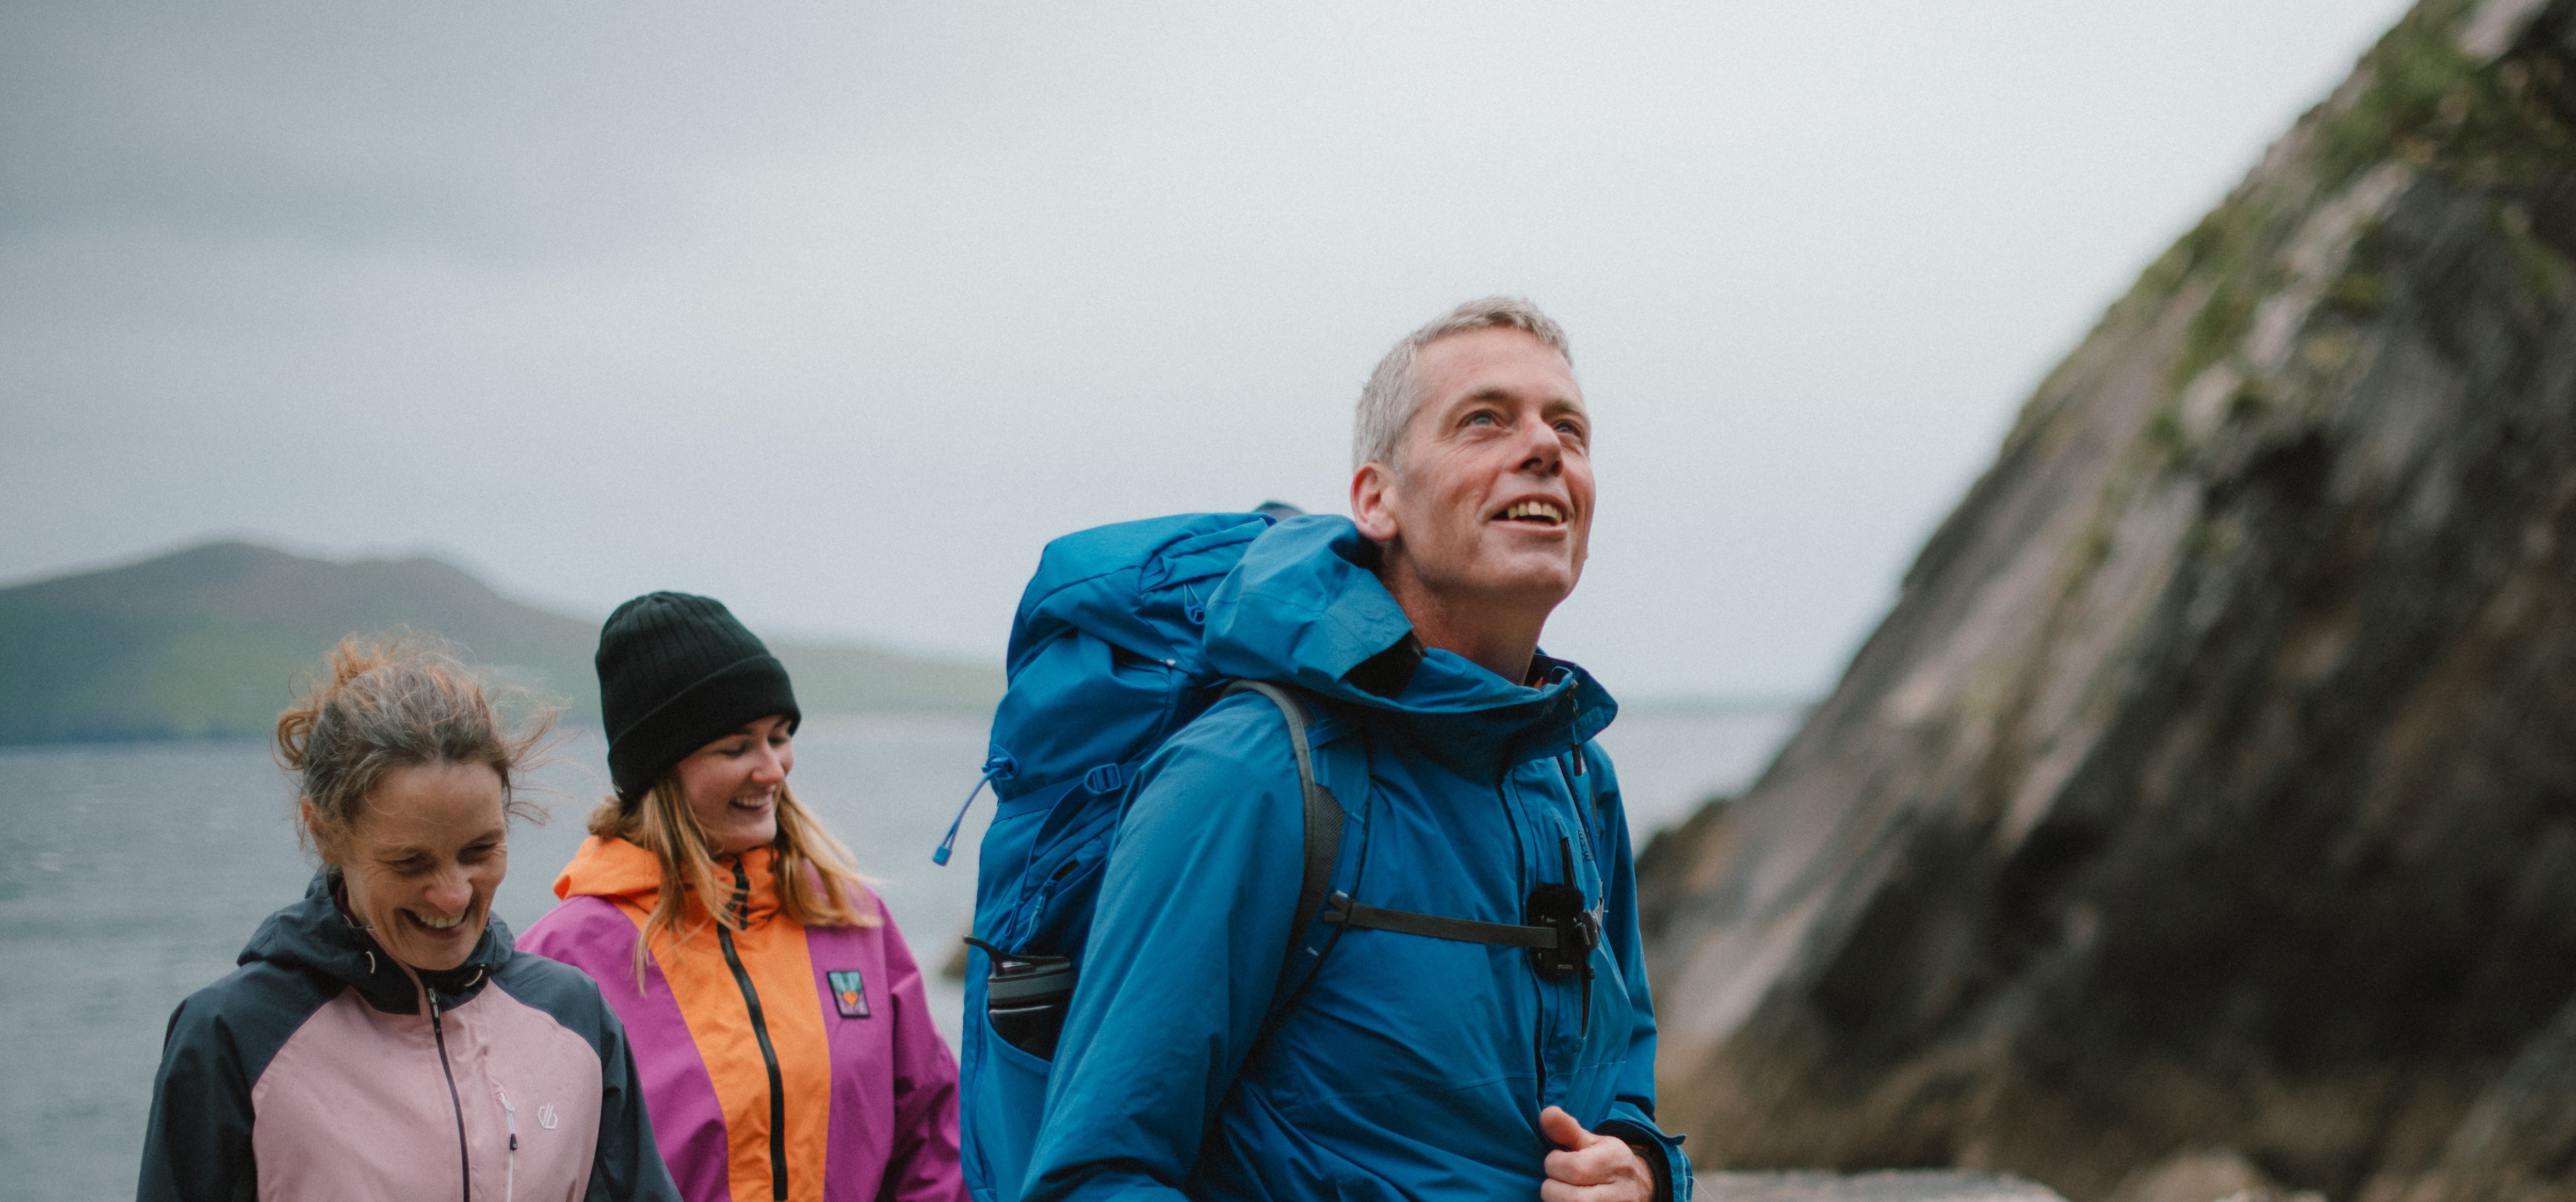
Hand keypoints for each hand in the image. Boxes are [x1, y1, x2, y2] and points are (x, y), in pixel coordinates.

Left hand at [1538, 1105, 1653, 1201]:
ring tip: (1559, 1194)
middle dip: (1553, 1191)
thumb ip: (1567, 1129)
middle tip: (1554, 1183)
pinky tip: (1565, 1200)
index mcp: (1616, 1160)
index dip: (1555, 1164)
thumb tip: (1547, 1113)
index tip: (1556, 1161)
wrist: (1638, 1187)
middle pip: (1575, 1200)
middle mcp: (1622, 1191)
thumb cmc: (1605, 1161)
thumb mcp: (1590, 1141)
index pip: (1576, 1169)